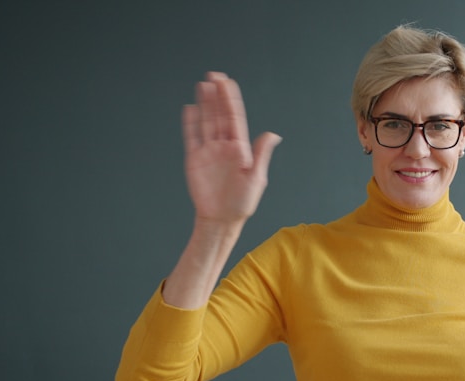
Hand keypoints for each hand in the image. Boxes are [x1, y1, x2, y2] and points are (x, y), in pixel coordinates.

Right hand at [182, 72, 281, 225]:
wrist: (221, 219)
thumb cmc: (242, 202)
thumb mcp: (256, 178)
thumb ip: (261, 154)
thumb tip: (273, 134)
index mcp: (241, 148)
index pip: (235, 118)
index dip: (231, 100)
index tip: (228, 83)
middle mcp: (224, 146)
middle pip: (220, 116)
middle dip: (218, 96)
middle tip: (214, 76)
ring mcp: (209, 152)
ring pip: (206, 122)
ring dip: (205, 104)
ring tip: (204, 86)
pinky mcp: (195, 159)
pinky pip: (192, 137)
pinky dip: (190, 123)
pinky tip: (191, 108)